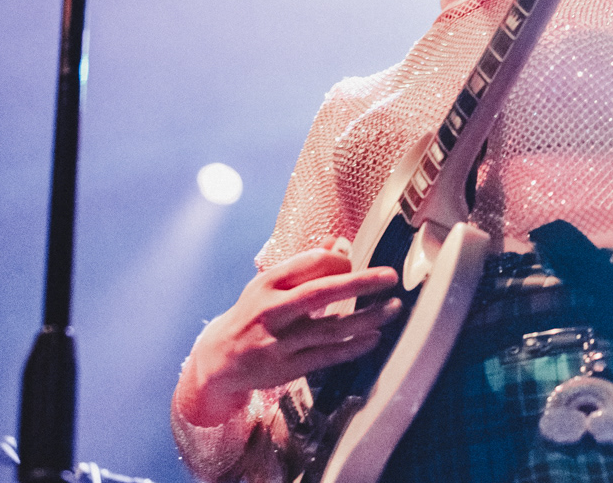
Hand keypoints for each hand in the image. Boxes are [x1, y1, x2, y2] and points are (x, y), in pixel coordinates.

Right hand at [174, 238, 401, 426]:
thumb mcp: (269, 284)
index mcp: (268, 283)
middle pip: (322, 292)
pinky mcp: (288, 368)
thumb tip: (339, 243)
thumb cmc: (251, 314)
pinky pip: (328, 355)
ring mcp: (281, 341)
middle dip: (361, 282)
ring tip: (393, 308)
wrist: (220, 358)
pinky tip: (374, 337)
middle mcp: (273, 310)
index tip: (354, 261)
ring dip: (367, 317)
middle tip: (389, 277)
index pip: (310, 263)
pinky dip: (354, 346)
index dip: (339, 260)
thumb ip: (305, 265)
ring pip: (331, 328)